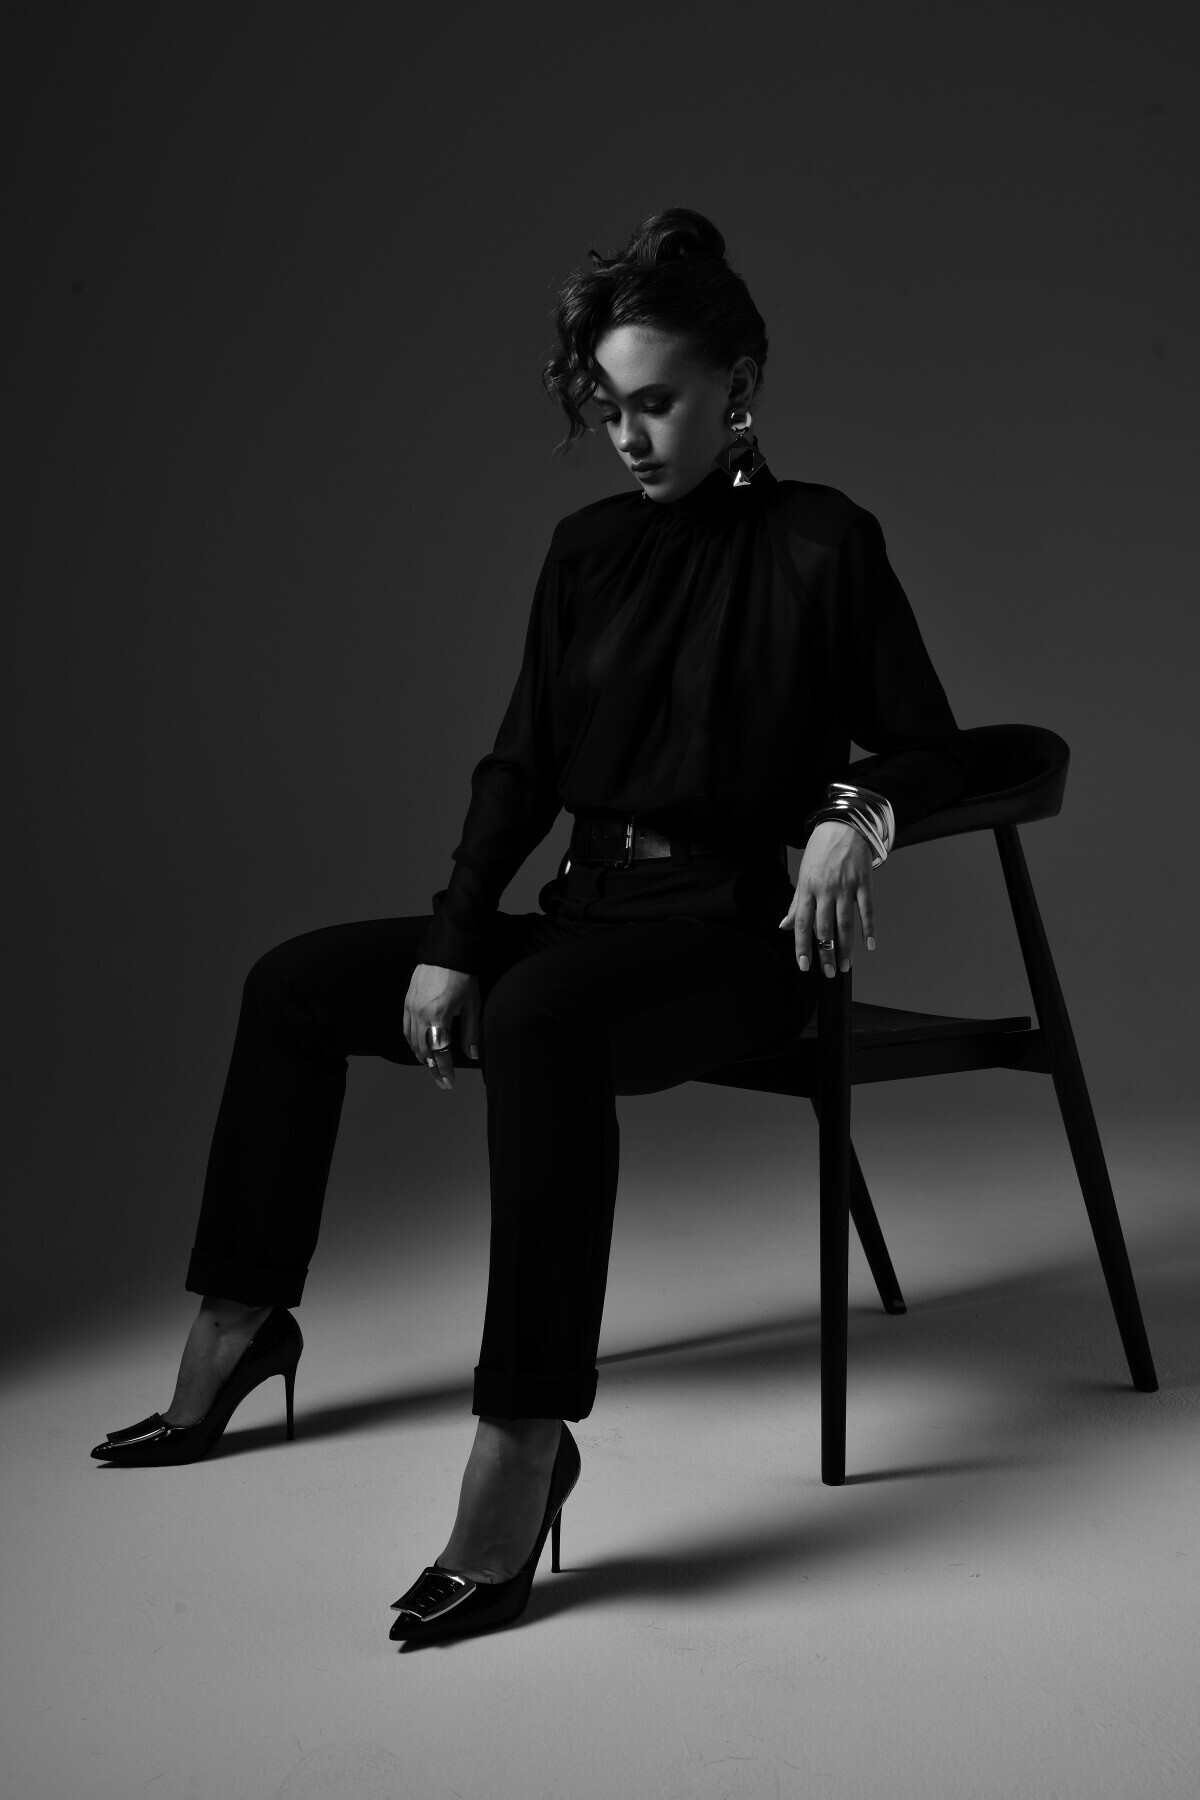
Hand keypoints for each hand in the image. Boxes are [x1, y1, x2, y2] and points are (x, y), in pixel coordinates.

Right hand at [403, 963, 480, 1089]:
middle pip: (423, 1051)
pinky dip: (412, 1042)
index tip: (449, 1082)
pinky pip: (406, 1028)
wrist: (447, 952)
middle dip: (433, 1068)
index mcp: (438, 1017)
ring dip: (422, 1057)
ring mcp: (411, 1008)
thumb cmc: (463, 977)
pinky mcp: (407, 1002)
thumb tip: (471, 1055)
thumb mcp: (472, 1006)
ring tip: (432, 1066)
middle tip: (441, 1080)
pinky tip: (420, 1047)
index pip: (439, 1052)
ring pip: (412, 1042)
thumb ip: (469, 1033)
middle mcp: (420, 1015)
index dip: (444, 1070)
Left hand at [778, 820, 876, 977]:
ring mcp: (846, 886)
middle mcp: (825, 889)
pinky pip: (867, 909)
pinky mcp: (863, 882)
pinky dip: (869, 928)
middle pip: (824, 928)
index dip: (802, 946)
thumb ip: (796, 904)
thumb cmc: (820, 852)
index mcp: (808, 889)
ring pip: (845, 923)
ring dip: (846, 947)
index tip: (804, 965)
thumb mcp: (803, 876)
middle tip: (829, 972)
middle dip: (826, 953)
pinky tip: (869, 945)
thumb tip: (784, 926)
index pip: (803, 924)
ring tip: (846, 966)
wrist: (843, 825)